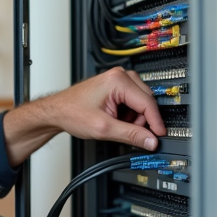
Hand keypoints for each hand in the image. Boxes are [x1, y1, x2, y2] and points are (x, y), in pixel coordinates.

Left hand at [2, 67, 165, 166]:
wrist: (56, 111)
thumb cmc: (72, 113)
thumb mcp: (104, 128)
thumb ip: (130, 135)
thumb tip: (151, 140)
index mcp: (118, 81)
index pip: (148, 103)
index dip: (156, 122)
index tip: (160, 135)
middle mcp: (120, 75)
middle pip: (146, 102)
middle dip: (141, 121)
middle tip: (128, 133)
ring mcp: (118, 80)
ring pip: (140, 103)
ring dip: (133, 118)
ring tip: (115, 124)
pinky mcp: (116, 86)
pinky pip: (132, 102)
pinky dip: (127, 114)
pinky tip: (115, 119)